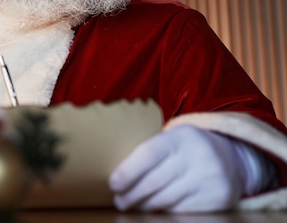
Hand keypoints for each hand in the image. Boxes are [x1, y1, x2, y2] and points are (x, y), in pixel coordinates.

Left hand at [108, 125, 245, 212]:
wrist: (234, 158)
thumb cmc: (188, 148)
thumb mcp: (173, 139)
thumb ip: (150, 151)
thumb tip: (118, 175)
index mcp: (180, 137)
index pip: (148, 155)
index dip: (127, 172)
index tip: (113, 184)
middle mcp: (197, 156)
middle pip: (154, 181)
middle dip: (131, 194)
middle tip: (118, 200)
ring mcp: (209, 178)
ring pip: (165, 199)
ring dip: (144, 205)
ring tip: (131, 205)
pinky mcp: (217, 198)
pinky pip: (180, 209)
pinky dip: (163, 210)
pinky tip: (154, 208)